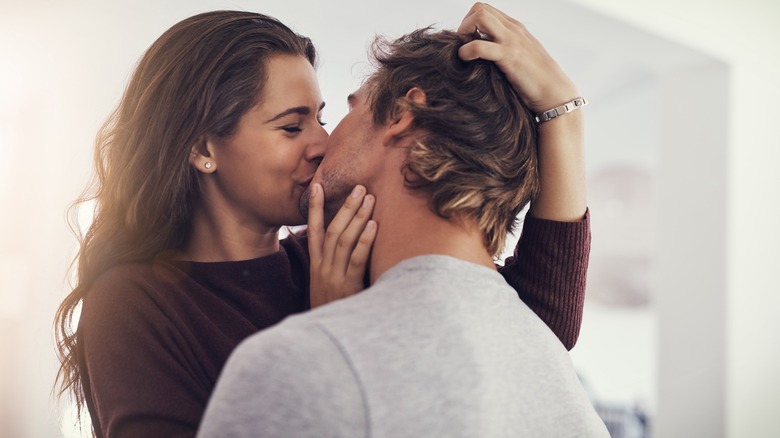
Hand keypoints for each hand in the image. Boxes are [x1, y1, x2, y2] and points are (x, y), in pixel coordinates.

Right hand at [307, 183, 376, 307]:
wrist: (327, 340)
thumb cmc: (333, 312)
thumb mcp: (326, 289)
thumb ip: (333, 269)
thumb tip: (345, 250)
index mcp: (316, 266)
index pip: (313, 231)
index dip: (314, 207)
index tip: (316, 186)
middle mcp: (323, 267)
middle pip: (333, 230)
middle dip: (345, 207)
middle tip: (359, 187)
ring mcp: (334, 276)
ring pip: (344, 240)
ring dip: (357, 217)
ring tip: (369, 198)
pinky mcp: (348, 286)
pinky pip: (357, 259)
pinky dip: (364, 240)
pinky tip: (373, 225)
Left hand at [457, 3, 578, 112]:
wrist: (554, 91)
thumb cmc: (536, 79)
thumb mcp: (520, 55)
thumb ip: (505, 47)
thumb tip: (484, 51)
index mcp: (515, 28)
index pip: (486, 10)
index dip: (471, 22)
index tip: (468, 40)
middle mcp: (513, 29)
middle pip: (480, 9)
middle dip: (465, 24)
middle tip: (463, 44)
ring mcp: (511, 41)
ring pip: (480, 17)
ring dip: (465, 31)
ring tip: (463, 50)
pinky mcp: (509, 57)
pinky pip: (480, 46)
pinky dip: (466, 51)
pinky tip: (465, 60)